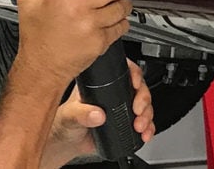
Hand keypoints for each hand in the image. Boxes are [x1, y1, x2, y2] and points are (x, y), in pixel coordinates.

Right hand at [16, 0, 131, 85]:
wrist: (42, 67)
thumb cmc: (35, 37)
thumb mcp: (25, 1)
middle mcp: (77, 7)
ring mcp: (91, 25)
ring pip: (120, 7)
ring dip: (123, 3)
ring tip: (120, 3)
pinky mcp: (100, 41)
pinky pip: (121, 26)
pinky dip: (122, 22)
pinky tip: (115, 20)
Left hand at [41, 60, 155, 167]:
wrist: (68, 143)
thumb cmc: (64, 123)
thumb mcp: (69, 117)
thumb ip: (81, 115)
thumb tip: (97, 114)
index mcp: (99, 83)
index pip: (121, 69)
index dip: (133, 73)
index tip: (135, 82)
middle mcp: (113, 92)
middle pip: (138, 86)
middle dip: (143, 98)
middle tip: (138, 110)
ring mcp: (121, 106)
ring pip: (145, 104)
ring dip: (148, 115)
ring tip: (140, 126)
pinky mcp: (126, 122)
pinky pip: (145, 122)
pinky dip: (149, 128)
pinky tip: (145, 134)